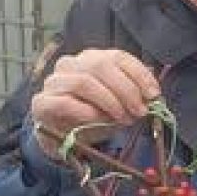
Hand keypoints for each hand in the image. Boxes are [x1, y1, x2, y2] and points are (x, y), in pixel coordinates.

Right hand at [31, 49, 159, 149]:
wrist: (63, 139)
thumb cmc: (93, 117)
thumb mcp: (118, 105)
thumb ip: (134, 96)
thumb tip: (154, 95)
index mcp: (92, 59)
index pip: (118, 56)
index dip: (139, 74)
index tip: (154, 95)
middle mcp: (71, 64)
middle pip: (101, 66)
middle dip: (125, 89)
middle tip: (140, 111)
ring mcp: (54, 81)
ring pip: (84, 82)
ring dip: (109, 102)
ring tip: (122, 119)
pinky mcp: (42, 102)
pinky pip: (65, 102)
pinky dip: (86, 112)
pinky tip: (98, 121)